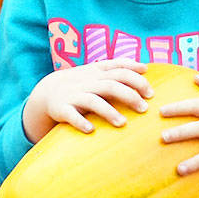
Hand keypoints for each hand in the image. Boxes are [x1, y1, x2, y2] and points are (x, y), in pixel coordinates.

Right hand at [21, 59, 150, 140]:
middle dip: (129, 96)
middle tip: (145, 108)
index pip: (120, 69)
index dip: (136, 77)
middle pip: (111, 85)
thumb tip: (145, 67)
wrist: (47, 91)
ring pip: (93, 101)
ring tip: (123, 123)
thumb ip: (119, 68)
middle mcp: (88, 82)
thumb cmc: (82, 83)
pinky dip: (80, 122)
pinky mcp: (62, 109)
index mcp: (98, 72)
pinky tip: (91, 130)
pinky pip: (71, 115)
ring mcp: (74, 95)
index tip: (151, 90)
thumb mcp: (98, 71)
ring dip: (109, 112)